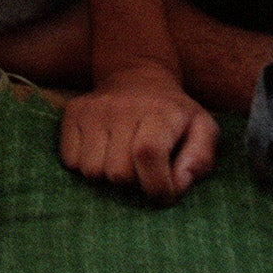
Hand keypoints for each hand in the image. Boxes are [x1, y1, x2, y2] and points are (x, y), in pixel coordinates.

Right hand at [60, 62, 217, 204]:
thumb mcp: (202, 130)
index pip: (148, 154)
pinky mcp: (73, 112)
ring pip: (92, 171)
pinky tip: (103, 152)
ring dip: (108, 176)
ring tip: (121, 159)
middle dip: (133, 183)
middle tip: (142, 171)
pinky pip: (70, 161)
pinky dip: (86, 165)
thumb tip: (176, 184)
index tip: (164, 194)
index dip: (156, 186)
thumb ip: (199, 160)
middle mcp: (122, 107)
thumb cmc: (173, 113)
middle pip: (118, 172)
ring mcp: (93, 109)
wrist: (137, 77)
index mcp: (159, 111)